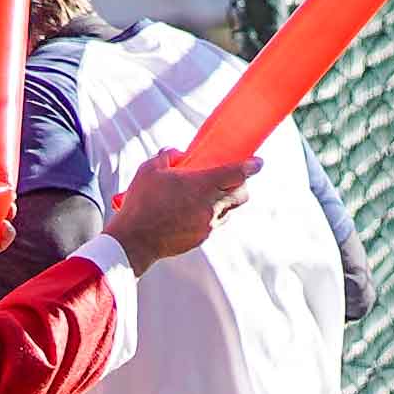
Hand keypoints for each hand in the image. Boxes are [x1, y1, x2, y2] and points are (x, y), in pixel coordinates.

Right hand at [106, 153, 253, 269]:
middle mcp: (211, 206)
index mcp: (202, 185)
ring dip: (226, 202)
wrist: (134, 240)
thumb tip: (179, 154)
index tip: (258, 162)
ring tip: (210, 196)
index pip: (237, 173)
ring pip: (230, 211)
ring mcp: (208, 224)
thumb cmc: (141, 202)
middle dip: (242, 185)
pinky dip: (212, 216)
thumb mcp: (150, 170)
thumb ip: (168, 156)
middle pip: (242, 195)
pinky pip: (214, 224)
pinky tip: (195, 212)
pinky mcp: (201, 238)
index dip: (251, 166)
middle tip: (234, 179)